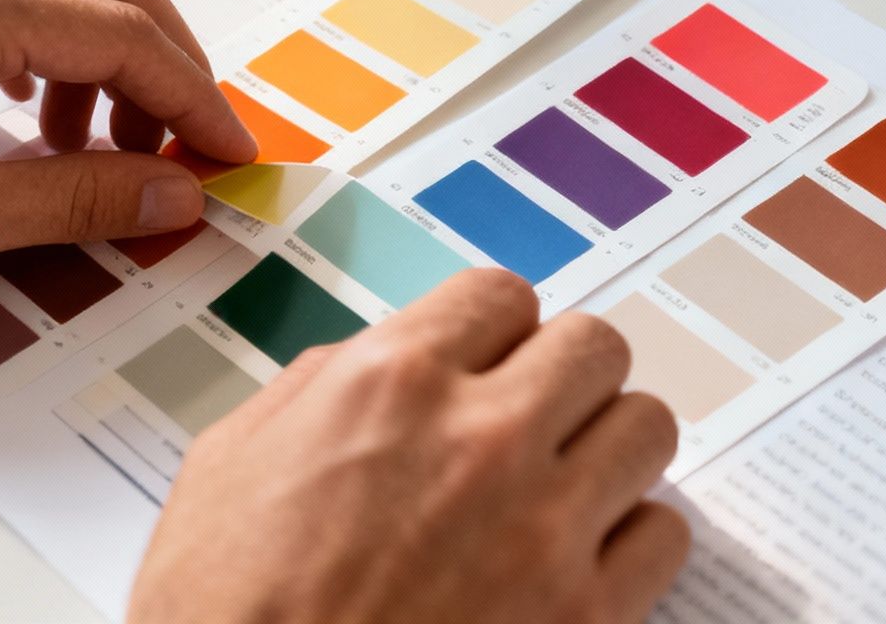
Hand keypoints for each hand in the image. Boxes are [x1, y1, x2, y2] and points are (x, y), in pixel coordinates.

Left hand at [0, 0, 255, 335]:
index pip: (124, 34)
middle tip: (188, 143)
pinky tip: (32, 117)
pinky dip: (46, 43)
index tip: (226, 153)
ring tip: (102, 149)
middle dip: (166, 62)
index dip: (193, 99)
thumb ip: (82, 199)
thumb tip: (174, 193)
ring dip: (105, 55)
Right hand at [130, 269, 689, 623]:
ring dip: (608, 450)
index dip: (494, 331)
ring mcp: (544, 528)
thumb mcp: (226, 467)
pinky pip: (664, 536)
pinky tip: (582, 562)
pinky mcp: (585, 616)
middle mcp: (481, 438)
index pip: (500, 295)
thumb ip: (312, 392)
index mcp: (390, 385)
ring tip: (566, 487)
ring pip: (646, 428)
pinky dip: (632, 544)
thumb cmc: (221, 617)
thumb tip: (365, 362)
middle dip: (564, 378)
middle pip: (594, 347)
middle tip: (534, 420)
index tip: (487, 362)